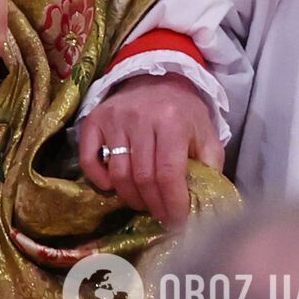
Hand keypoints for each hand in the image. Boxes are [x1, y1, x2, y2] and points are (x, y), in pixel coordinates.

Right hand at [78, 73, 223, 228]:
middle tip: (162, 216)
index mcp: (172, 122)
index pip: (168, 173)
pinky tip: (111, 186)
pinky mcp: (95, 120)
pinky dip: (98, 179)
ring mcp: (114, 119)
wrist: (157, 78)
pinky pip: (89, 158)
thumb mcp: (206, 135)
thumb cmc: (184, 112)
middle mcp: (140, 118)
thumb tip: (205, 203)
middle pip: (143, 178)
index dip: (173, 203)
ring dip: (131, 198)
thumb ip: (210, 167)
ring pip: (118, 173)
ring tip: (143, 203)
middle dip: (154, 206)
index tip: (178, 220)